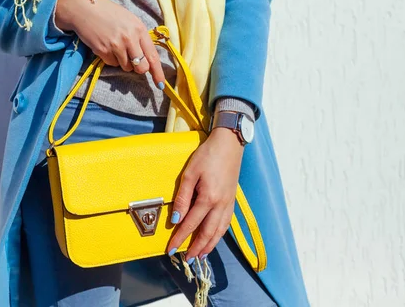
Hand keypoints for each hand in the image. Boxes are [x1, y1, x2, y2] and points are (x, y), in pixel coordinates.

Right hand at [55, 0, 165, 87]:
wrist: (84, 8)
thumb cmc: (108, 13)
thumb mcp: (129, 20)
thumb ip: (139, 37)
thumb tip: (147, 58)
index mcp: (139, 29)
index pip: (153, 56)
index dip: (158, 73)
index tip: (161, 85)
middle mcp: (130, 38)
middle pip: (141, 67)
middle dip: (139, 68)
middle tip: (133, 62)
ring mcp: (116, 45)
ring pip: (127, 67)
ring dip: (123, 62)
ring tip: (115, 47)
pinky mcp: (103, 51)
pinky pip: (112, 64)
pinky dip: (110, 59)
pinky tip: (106, 46)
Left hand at [166, 127, 243, 261]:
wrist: (229, 144)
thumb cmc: (207, 155)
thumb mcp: (189, 173)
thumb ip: (182, 197)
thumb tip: (176, 219)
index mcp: (208, 198)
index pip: (191, 224)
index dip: (180, 238)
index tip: (171, 249)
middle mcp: (220, 204)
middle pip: (207, 233)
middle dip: (196, 248)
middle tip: (186, 259)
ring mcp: (229, 203)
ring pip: (219, 231)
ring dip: (209, 245)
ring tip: (200, 255)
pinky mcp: (232, 200)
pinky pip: (226, 223)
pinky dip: (219, 234)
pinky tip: (214, 238)